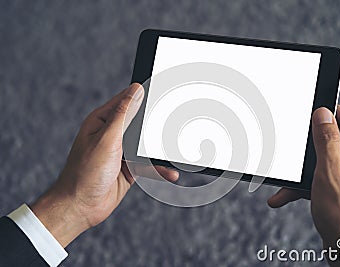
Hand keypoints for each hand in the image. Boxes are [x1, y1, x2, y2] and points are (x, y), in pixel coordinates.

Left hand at [31, 83, 178, 246]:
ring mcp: (121, 152)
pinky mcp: (129, 168)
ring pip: (146, 145)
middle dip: (155, 124)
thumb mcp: (106, 138)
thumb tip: (135, 91)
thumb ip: (123, 115)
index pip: (125, 101)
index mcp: (102, 121)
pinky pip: (149, 165)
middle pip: (139, 122)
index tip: (161, 89)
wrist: (81, 207)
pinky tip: (170, 172)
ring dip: (159, 150)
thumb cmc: (85, 172)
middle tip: (174, 122)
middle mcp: (112, 135)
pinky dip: (159, 169)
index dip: (142, 95)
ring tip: (173, 150)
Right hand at [268, 105, 339, 265]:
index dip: (327, 112)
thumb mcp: (329, 173)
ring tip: (284, 182)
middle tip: (291, 150)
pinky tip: (282, 197)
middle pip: (330, 141)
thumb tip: (323, 114)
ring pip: (320, 163)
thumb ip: (326, 141)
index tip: (307, 111)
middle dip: (307, 149)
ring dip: (300, 173)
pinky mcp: (339, 191)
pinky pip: (318, 181)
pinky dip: (301, 188)